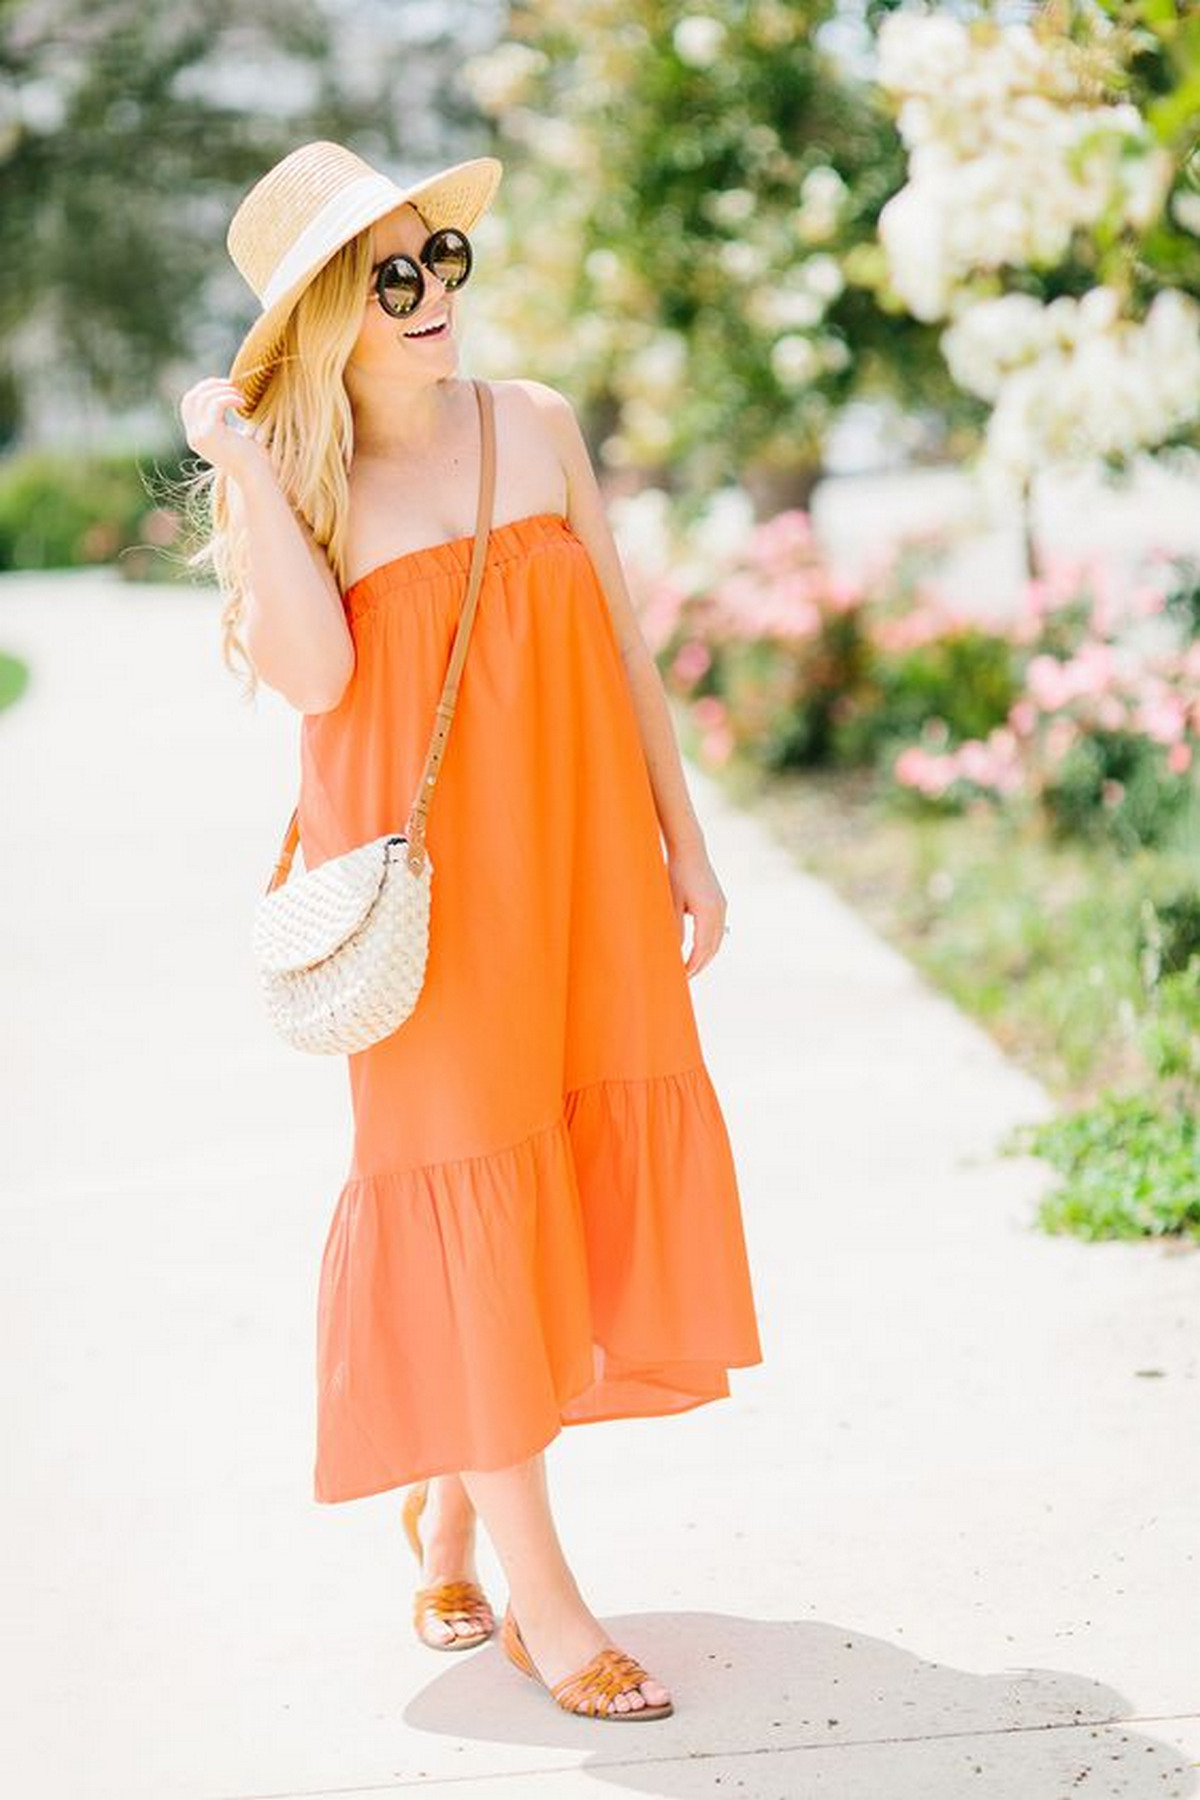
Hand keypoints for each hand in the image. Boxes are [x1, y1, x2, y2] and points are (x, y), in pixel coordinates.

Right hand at [178, 376, 272, 484]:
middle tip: (232, 385)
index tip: (223, 386)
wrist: (256, 476)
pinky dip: (229, 397)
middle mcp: (194, 436)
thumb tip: (226, 396)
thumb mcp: (231, 436)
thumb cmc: (251, 458)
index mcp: (196, 437)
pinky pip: (216, 403)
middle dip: (211, 385)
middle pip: (192, 397)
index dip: (203, 389)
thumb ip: (222, 421)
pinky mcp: (211, 433)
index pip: (188, 403)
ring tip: (241, 397)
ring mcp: (200, 435)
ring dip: (224, 391)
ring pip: (204, 398)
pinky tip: (242, 403)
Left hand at [665, 838, 727, 978]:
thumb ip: (674, 928)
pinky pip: (717, 930)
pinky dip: (709, 943)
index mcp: (708, 913)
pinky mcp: (720, 902)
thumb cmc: (676, 874)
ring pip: (717, 940)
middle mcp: (719, 911)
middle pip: (713, 948)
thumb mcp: (670, 902)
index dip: (693, 965)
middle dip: (700, 965)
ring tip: (691, 967)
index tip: (683, 978)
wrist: (690, 849)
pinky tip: (698, 949)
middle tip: (686, 978)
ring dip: (706, 955)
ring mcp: (722, 906)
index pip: (702, 949)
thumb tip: (674, 952)